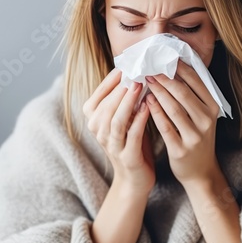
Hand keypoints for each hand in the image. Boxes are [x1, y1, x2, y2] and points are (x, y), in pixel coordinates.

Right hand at [83, 68, 154, 195]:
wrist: (135, 179)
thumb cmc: (133, 142)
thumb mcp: (125, 118)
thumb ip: (125, 99)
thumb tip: (135, 70)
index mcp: (94, 119)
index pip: (98, 94)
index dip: (112, 79)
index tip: (127, 63)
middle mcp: (98, 132)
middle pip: (106, 105)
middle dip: (120, 87)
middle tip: (136, 70)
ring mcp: (111, 145)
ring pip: (115, 120)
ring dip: (127, 101)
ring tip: (140, 85)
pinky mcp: (126, 157)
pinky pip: (131, 135)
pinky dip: (138, 120)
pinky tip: (148, 107)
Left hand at [145, 60, 220, 186]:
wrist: (200, 171)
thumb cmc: (196, 136)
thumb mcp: (202, 114)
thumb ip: (192, 94)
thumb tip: (173, 66)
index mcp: (213, 107)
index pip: (196, 81)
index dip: (179, 68)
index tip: (164, 57)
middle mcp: (207, 120)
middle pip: (183, 93)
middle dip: (165, 78)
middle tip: (149, 67)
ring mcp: (195, 136)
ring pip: (173, 108)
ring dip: (158, 92)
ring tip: (145, 81)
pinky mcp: (181, 149)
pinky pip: (165, 126)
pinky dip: (154, 112)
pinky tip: (145, 102)